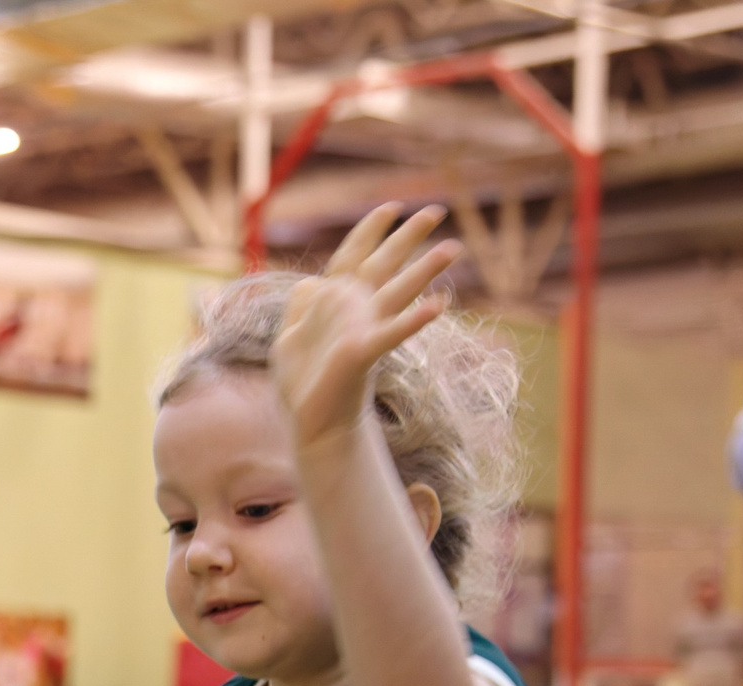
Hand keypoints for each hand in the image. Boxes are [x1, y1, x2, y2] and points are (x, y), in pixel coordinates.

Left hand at [271, 204, 459, 452]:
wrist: (309, 422)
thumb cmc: (302, 383)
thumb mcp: (290, 336)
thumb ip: (301, 307)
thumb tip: (311, 281)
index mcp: (333, 301)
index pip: (353, 254)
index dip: (370, 230)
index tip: (392, 207)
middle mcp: (354, 309)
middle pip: (384, 263)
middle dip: (409, 236)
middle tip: (438, 210)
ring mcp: (361, 329)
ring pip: (398, 292)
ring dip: (425, 270)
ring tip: (453, 248)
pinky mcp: (361, 353)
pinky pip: (392, 333)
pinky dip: (414, 320)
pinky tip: (439, 306)